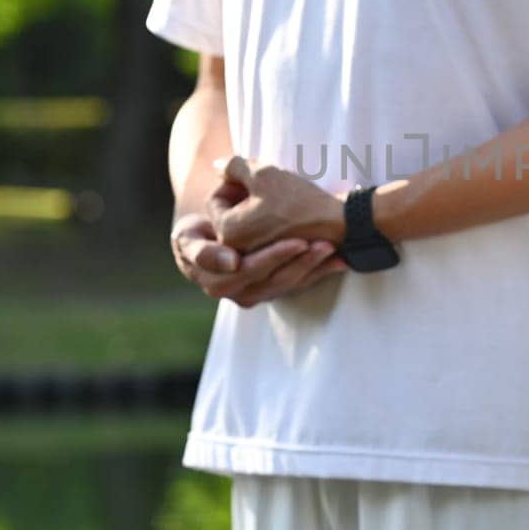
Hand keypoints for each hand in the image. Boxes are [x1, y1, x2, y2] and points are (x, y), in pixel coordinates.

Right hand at [170, 212, 345, 305]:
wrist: (208, 240)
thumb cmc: (196, 235)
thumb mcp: (186, 239)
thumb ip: (201, 250)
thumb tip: (233, 262)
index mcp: (218, 282)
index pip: (249, 268)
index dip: (274, 256)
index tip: (298, 243)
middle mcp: (240, 294)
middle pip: (276, 279)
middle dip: (302, 260)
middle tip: (323, 242)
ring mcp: (260, 294)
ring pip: (291, 283)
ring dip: (315, 267)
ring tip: (333, 248)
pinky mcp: (276, 290)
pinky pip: (300, 283)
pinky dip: (322, 272)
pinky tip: (341, 260)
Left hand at [208, 155, 346, 252]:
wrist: (338, 225)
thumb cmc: (300, 200)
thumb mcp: (264, 173)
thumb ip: (234, 166)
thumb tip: (217, 165)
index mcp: (228, 234)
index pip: (214, 201)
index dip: (231, 182)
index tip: (253, 177)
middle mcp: (237, 254)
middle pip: (226, 217)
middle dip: (239, 198)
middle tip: (264, 187)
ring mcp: (255, 263)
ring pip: (242, 229)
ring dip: (252, 211)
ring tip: (274, 199)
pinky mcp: (272, 267)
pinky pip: (258, 244)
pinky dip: (265, 227)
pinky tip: (282, 214)